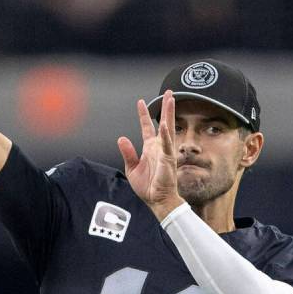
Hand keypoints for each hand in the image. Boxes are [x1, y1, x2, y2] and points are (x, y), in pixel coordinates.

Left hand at [118, 90, 184, 220]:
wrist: (156, 201)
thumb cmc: (147, 187)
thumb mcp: (131, 168)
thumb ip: (128, 153)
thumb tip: (121, 138)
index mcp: (150, 148)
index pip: (146, 127)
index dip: (143, 114)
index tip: (140, 101)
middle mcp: (159, 148)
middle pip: (163, 123)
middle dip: (165, 108)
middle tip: (169, 92)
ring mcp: (165, 153)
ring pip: (168, 129)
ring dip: (169, 114)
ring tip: (171, 100)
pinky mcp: (168, 161)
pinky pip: (167, 146)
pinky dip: (165, 136)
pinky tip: (163, 125)